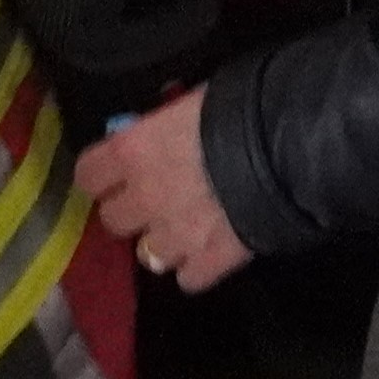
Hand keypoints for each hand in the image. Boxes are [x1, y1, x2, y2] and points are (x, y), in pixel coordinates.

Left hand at [79, 87, 250, 292]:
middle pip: (114, 219)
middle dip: (133, 210)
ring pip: (148, 255)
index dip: (102, 175)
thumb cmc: (242, 107)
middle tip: (157, 197)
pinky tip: (212, 249)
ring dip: (164, 241)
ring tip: (189, 226)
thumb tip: (160, 127)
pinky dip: (198, 267)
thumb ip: (167, 123)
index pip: (88, 175)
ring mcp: (176, 236)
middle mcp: (144, 198)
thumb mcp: (194, 99)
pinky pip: (188, 279)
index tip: (117, 171)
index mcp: (133, 151)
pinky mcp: (210, 262)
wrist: (290, 148)